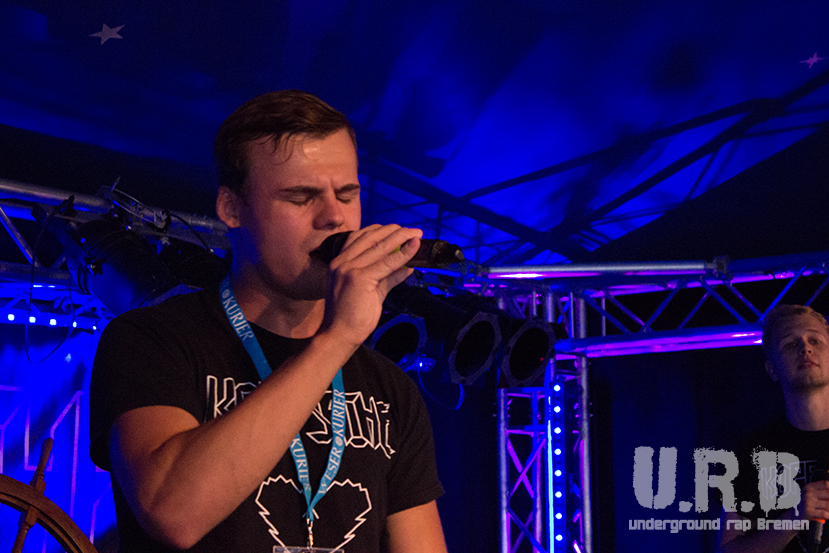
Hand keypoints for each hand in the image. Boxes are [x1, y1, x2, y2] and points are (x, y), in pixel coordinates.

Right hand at [319, 224, 421, 345]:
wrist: (337, 336)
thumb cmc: (351, 317)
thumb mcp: (370, 292)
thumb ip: (387, 278)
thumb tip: (406, 268)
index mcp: (338, 262)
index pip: (360, 237)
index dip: (381, 230)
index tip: (397, 229)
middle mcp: (341, 262)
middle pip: (371, 237)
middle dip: (395, 231)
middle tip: (413, 230)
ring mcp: (349, 269)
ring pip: (380, 247)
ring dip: (401, 238)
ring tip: (416, 235)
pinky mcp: (359, 279)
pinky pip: (387, 263)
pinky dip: (402, 255)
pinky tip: (414, 249)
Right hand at [798, 480, 828, 521]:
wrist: (791, 514)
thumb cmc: (803, 504)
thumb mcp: (809, 494)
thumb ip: (820, 492)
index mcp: (809, 487)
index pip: (825, 484)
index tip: (828, 497)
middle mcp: (808, 493)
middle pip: (828, 494)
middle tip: (828, 504)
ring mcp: (808, 502)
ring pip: (828, 504)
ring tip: (827, 511)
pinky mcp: (809, 511)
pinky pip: (825, 513)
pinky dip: (828, 515)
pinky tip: (826, 516)